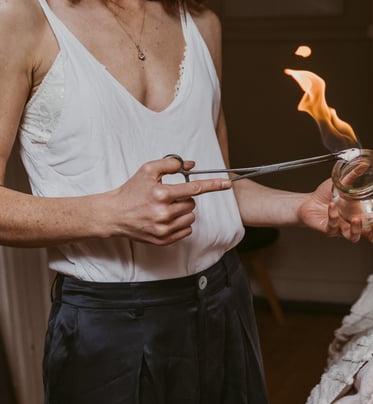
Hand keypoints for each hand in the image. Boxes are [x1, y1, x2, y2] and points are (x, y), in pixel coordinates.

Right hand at [106, 158, 231, 244]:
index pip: (195, 188)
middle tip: (169, 197)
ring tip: (166, 208)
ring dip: (183, 211)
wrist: (114, 214)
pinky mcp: (163, 240)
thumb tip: (191, 165)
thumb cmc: (131, 191)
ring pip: (191, 217)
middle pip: (192, 203)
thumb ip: (170, 164)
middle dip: (184, 198)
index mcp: (161, 194)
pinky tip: (167, 219)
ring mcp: (164, 228)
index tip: (226, 184)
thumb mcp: (147, 171)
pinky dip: (181, 224)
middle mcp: (164, 213)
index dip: (212, 185)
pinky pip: (186, 230)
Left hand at [298, 178, 372, 243]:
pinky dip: (334, 216)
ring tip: (355, 219)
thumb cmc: (326, 195)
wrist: (307, 202)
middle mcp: (355, 223)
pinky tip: (332, 206)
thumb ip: (353, 174)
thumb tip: (364, 162)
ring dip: (356, 230)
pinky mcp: (330, 230)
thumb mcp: (342, 182)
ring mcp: (343, 228)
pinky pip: (334, 227)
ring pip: (355, 237)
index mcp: (363, 212)